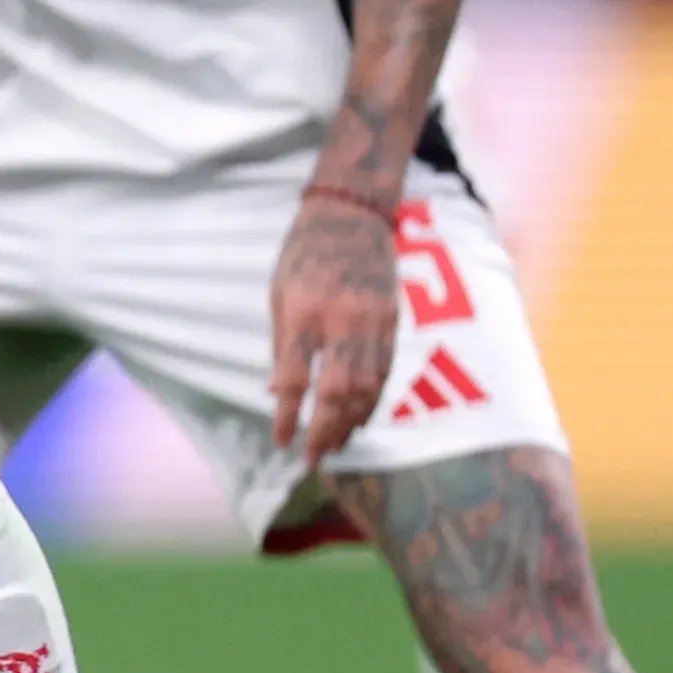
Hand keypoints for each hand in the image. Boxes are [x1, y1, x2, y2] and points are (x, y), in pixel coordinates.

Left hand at [266, 184, 402, 466]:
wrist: (352, 214)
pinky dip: (373, 400)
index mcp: (304, 311)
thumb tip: (278, 394)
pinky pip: (386, 371)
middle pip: (338, 389)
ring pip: (368, 386)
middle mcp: (343, 319)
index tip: (281, 441)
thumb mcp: (278, 295)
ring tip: (336, 446)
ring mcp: (374, 320)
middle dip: (326, 428)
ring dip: (351, 422)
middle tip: (313, 457)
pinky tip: (360, 419)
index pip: (297, 377)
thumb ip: (282, 346)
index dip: (289, 415)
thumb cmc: (304, 254)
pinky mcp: (394, 321)